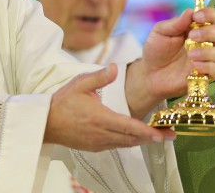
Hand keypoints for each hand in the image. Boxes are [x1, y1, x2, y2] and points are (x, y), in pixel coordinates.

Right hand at [44, 64, 175, 150]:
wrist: (44, 123)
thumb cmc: (62, 102)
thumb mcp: (80, 83)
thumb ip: (100, 76)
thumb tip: (116, 67)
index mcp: (99, 118)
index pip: (128, 127)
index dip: (146, 131)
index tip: (161, 134)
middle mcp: (100, 134)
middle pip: (132, 139)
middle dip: (152, 138)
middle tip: (171, 135)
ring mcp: (97, 143)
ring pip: (126, 144)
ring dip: (143, 141)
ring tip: (160, 136)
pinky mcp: (95, 147)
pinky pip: (117, 146)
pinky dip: (130, 142)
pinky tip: (139, 137)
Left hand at [125, 7, 214, 117]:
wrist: (150, 74)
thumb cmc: (156, 50)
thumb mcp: (160, 32)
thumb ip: (175, 23)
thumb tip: (190, 11)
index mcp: (196, 27)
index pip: (212, 16)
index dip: (209, 14)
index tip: (197, 17)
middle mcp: (206, 41)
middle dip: (210, 32)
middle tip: (192, 36)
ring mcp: (207, 59)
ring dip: (208, 52)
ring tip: (190, 54)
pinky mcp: (206, 75)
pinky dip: (208, 67)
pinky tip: (194, 66)